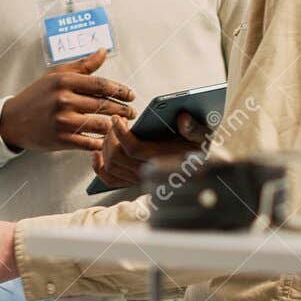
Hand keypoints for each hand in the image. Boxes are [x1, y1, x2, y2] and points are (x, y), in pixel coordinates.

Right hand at [0, 48, 135, 152]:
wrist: (13, 121)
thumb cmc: (37, 96)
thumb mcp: (56, 75)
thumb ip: (83, 65)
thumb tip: (103, 51)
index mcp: (64, 81)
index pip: (101, 84)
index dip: (120, 90)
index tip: (131, 95)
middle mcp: (64, 100)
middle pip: (103, 104)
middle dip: (123, 109)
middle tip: (132, 112)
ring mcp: (63, 121)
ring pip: (100, 124)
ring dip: (115, 126)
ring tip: (122, 124)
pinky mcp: (62, 140)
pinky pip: (90, 142)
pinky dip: (101, 142)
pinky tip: (107, 139)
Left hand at [93, 112, 208, 188]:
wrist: (201, 172)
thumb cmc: (200, 151)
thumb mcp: (203, 137)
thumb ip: (194, 128)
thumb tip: (182, 118)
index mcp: (162, 159)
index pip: (132, 148)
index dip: (120, 133)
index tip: (117, 119)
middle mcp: (147, 172)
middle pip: (117, 157)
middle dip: (110, 138)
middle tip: (113, 123)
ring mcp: (139, 179)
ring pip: (110, 167)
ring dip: (104, 148)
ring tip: (109, 133)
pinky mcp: (133, 182)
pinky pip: (110, 180)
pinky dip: (99, 169)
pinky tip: (96, 154)